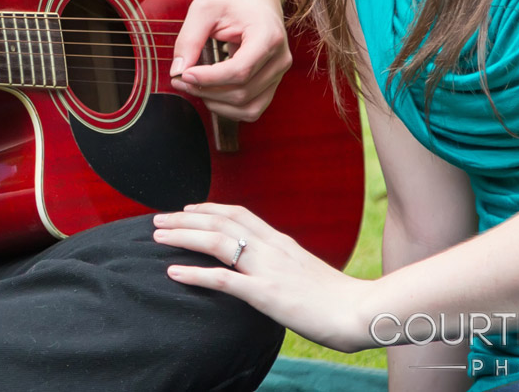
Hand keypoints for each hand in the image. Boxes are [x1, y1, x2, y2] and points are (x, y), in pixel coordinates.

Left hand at [154, 202, 369, 351]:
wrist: (361, 310)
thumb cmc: (337, 298)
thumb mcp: (307, 271)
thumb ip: (284, 264)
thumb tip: (269, 268)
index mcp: (281, 242)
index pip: (239, 213)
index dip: (209, 208)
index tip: (187, 207)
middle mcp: (272, 248)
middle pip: (220, 222)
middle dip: (185, 218)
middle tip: (158, 219)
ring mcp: (268, 269)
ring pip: (218, 242)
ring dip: (183, 236)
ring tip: (157, 237)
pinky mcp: (266, 294)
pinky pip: (224, 280)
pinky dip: (195, 273)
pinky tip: (174, 272)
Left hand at [167, 0, 290, 120]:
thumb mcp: (204, 8)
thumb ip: (190, 39)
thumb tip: (177, 71)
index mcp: (268, 36)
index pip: (240, 71)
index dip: (209, 78)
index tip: (183, 74)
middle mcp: (280, 58)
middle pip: (243, 92)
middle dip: (207, 91)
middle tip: (180, 80)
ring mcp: (279, 72)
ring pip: (249, 107)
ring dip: (217, 104)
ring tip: (193, 87)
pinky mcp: (272, 81)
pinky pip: (253, 107)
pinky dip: (229, 107)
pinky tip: (210, 92)